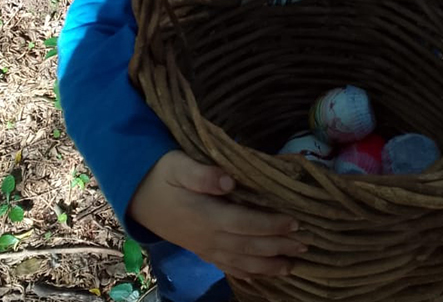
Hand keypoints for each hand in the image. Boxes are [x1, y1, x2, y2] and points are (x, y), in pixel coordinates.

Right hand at [129, 150, 305, 279]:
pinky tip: (260, 277)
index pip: (246, 223)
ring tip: (293, 267)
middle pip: (250, 246)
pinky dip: (246, 273)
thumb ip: (203, 174)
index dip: (271, 225)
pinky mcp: (201, 250)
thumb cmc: (161, 174)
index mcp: (206, 215)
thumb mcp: (178, 165)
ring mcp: (205, 247)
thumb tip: (229, 180)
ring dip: (268, 266)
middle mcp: (209, 237)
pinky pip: (227, 266)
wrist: (136, 195)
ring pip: (242, 262)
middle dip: (279, 247)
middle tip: (306, 244)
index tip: (296, 221)